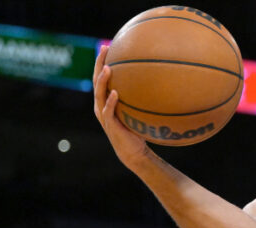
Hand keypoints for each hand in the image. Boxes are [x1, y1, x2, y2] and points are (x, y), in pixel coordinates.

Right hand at [92, 46, 149, 168]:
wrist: (133, 152)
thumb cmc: (136, 130)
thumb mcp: (137, 111)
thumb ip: (141, 98)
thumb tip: (160, 82)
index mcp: (105, 100)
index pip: (100, 77)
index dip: (101, 61)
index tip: (108, 46)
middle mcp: (100, 105)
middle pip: (96, 81)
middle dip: (99, 64)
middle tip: (105, 49)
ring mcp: (104, 115)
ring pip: (99, 94)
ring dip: (102, 81)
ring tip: (107, 68)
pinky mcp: (110, 125)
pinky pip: (108, 111)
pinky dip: (111, 102)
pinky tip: (115, 93)